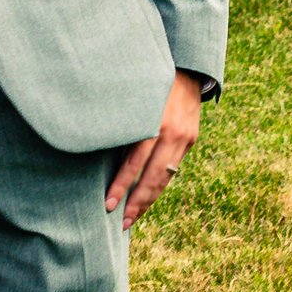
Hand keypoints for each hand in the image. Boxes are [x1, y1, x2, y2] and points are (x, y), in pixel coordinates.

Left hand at [106, 72, 205, 225]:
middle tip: (122, 223)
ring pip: (165, 178)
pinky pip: (173, 169)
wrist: (186, 69)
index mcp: (153, 122)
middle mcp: (171, 133)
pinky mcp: (191, 140)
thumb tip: (101, 156)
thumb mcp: (132, 100)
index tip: (108, 204)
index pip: (134, 163)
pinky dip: (159, 186)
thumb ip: (123, 126)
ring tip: (133, 217)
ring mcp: (184, 138)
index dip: (121, 186)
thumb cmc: (147, 83)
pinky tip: (148, 198)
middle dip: (136, 203)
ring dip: (148, 201)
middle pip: (152, 177)